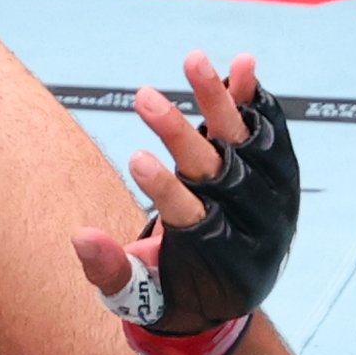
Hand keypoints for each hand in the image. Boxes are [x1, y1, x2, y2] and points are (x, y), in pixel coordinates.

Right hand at [72, 50, 245, 293]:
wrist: (229, 292)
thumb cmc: (171, 293)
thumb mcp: (135, 295)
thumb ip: (109, 269)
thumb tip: (81, 237)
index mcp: (217, 261)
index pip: (192, 218)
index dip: (165, 190)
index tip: (135, 158)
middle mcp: (250, 226)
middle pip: (216, 173)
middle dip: (180, 135)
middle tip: (143, 98)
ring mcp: (268, 198)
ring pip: (244, 145)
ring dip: (218, 101)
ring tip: (193, 60)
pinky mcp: (274, 174)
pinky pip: (265, 132)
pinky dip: (253, 99)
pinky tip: (244, 64)